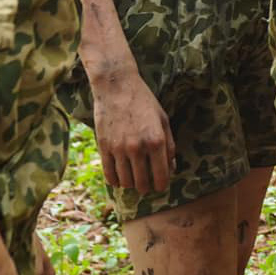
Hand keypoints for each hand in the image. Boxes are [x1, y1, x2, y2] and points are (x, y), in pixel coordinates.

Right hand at [90, 69, 175, 193]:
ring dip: (131, 184)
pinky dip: (115, 180)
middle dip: (146, 187)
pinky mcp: (104, 147)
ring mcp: (119, 149)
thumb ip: (169, 145)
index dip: (162, 185)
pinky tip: (119, 178)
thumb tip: (171, 168)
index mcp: (157, 141)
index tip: (160, 186)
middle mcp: (138, 148)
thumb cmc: (144, 101)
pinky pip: (109, 174)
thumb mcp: (163, 120)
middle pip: (142, 183)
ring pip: (125, 181)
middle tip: (147, 186)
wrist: (117, 87)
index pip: (161, 176)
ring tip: (134, 180)